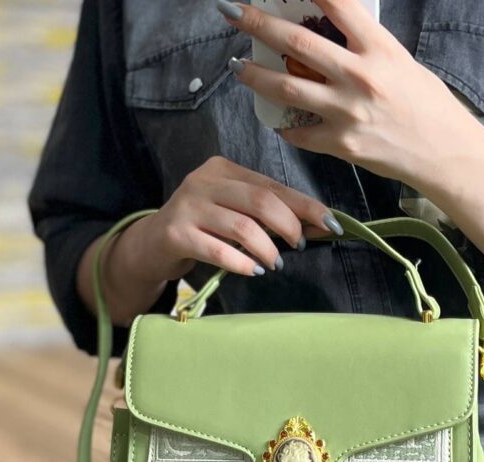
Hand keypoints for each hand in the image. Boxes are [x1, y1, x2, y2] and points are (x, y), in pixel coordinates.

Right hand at [129, 155, 340, 280]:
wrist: (152, 246)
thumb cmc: (202, 229)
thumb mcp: (233, 213)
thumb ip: (266, 214)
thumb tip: (315, 226)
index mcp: (223, 169)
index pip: (273, 186)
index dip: (306, 206)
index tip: (331, 225)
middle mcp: (204, 181)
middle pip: (260, 201)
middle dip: (289, 226)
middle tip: (298, 246)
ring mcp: (187, 206)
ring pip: (242, 226)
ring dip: (267, 249)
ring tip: (274, 263)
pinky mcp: (176, 233)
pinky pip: (217, 250)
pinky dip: (241, 263)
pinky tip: (252, 270)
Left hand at [219, 0, 460, 185]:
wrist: (444, 153)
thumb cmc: (430, 107)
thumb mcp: (402, 63)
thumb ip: (366, 49)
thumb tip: (334, 36)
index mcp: (379, 49)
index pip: (336, 3)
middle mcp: (360, 76)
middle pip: (297, 42)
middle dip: (258, 24)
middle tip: (231, 12)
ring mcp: (348, 112)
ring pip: (288, 88)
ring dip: (256, 76)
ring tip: (238, 68)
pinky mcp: (342, 145)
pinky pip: (301, 133)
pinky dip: (285, 126)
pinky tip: (275, 120)